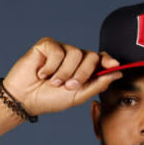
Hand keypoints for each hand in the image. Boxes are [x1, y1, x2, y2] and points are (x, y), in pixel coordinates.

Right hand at [2, 37, 122, 115]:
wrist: (25, 99)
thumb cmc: (50, 100)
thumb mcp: (78, 96)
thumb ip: (98, 84)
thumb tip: (118, 73)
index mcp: (84, 69)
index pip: (100, 59)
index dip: (108, 60)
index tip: (114, 65)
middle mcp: (74, 58)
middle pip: (91, 56)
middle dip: (82, 74)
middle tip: (68, 86)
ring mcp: (61, 50)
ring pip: (75, 53)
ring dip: (64, 72)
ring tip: (52, 82)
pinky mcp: (47, 45)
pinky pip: (57, 50)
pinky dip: (51, 66)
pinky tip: (41, 73)